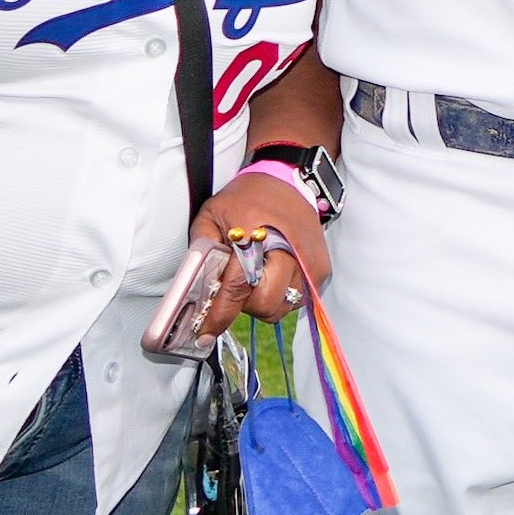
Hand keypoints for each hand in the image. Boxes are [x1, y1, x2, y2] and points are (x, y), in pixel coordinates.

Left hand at [194, 172, 326, 329]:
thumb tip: (193, 291)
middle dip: (245, 305)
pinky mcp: (320, 269)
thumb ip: (201, 252)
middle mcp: (289, 252)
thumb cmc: (246, 198)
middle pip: (265, 304)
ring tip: (254, 281)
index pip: (236, 288)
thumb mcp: (211, 216)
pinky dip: (280, 296)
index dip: (219, 315)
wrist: (287, 180)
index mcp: (256, 237)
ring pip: (282, 308)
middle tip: (234, 289)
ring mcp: (309, 263)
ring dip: (263, 303)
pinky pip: (296, 300)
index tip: (203, 334)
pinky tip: (271, 277)